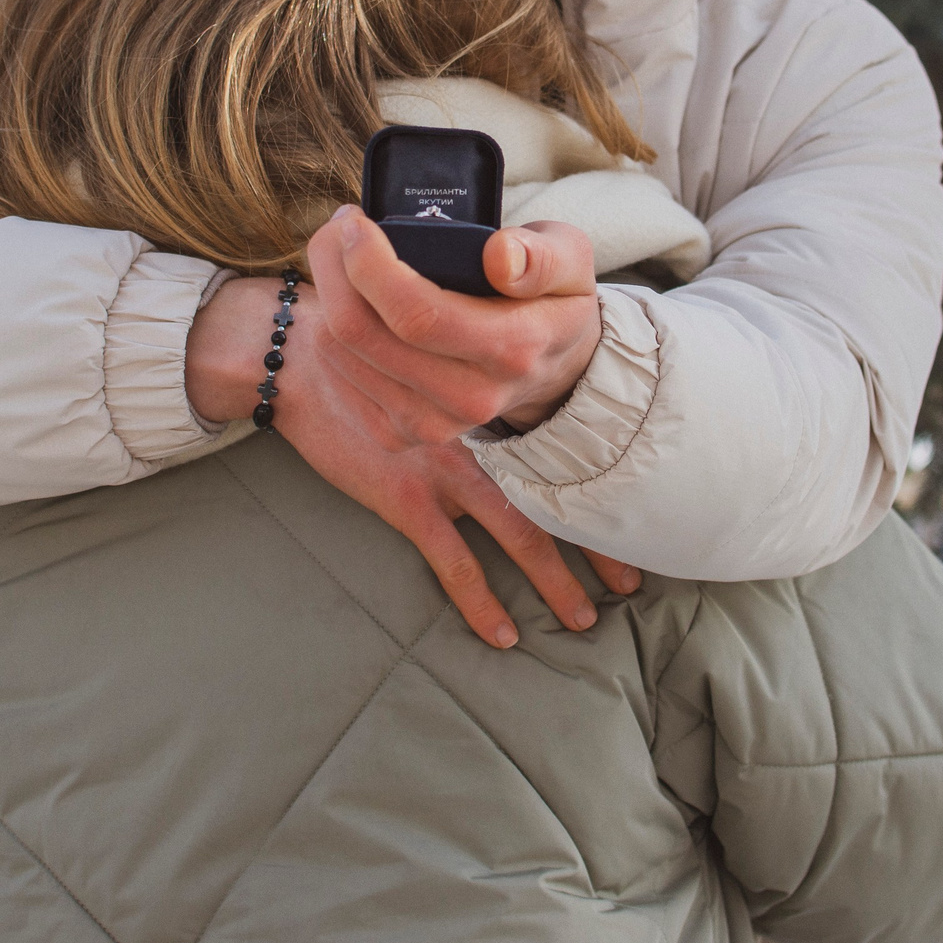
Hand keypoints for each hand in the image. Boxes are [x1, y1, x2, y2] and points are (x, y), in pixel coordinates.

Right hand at [182, 213, 642, 646]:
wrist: (301, 352)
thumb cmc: (365, 324)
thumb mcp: (430, 317)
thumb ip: (472, 329)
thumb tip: (512, 308)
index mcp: (492, 385)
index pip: (562, 428)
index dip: (603, 460)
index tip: (640, 491)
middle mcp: (481, 430)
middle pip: (553, 488)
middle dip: (594, 539)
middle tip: (632, 580)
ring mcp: (446, 468)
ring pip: (516, 530)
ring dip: (554, 577)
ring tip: (584, 617)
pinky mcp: (406, 497)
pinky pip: (450, 560)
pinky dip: (478, 600)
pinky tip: (502, 634)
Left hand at [313, 205, 601, 433]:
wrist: (553, 371)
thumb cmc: (552, 301)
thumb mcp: (571, 263)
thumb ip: (541, 256)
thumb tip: (499, 255)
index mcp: (510, 349)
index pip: (416, 314)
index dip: (368, 262)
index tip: (355, 220)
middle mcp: (467, 397)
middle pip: (360, 332)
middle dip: (332, 266)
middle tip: (340, 226)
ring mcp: (430, 423)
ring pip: (337, 352)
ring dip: (326, 292)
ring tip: (344, 254)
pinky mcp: (399, 433)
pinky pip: (337, 374)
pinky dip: (331, 328)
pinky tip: (353, 299)